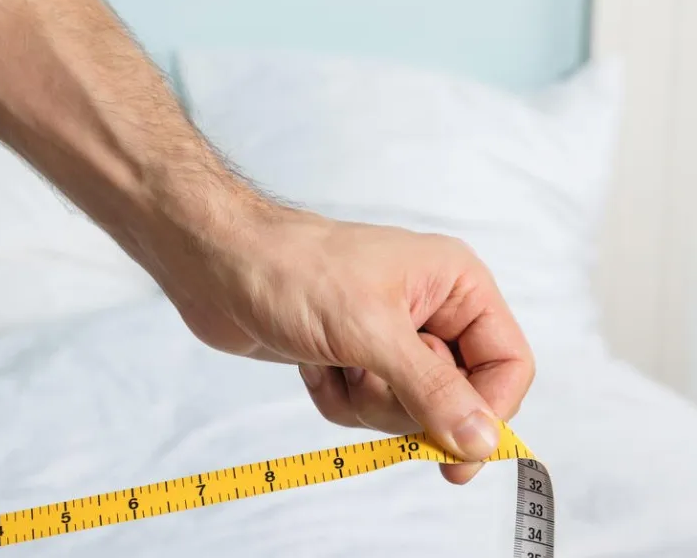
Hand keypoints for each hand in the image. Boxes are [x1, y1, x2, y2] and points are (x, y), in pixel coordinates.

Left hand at [147, 199, 534, 484]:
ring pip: (407, 411)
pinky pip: (364, 410)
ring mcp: (388, 337)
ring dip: (364, 401)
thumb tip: (483, 441)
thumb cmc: (293, 272)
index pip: (508, 365)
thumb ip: (433, 391)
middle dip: (405, 403)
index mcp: (456, 285)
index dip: (489, 414)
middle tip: (366, 374)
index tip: (457, 457)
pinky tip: (311, 364)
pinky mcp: (351, 358)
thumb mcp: (372, 333)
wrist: (215, 266)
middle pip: (457, 398)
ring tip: (333, 360)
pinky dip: (335, 398)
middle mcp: (430, 310)